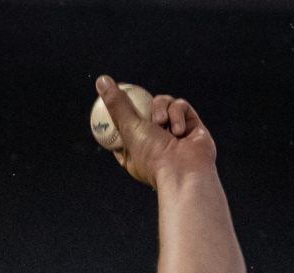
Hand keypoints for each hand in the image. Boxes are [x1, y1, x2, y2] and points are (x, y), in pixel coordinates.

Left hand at [95, 75, 215, 188]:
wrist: (184, 170)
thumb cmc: (153, 155)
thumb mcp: (128, 127)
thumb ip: (116, 104)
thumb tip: (101, 80)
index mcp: (137, 150)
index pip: (126, 126)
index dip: (121, 111)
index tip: (114, 97)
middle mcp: (157, 142)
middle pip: (146, 111)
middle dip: (143, 105)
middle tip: (135, 97)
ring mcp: (175, 133)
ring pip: (164, 103)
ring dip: (162, 109)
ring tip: (161, 124)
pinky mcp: (192, 125)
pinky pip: (181, 106)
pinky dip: (178, 114)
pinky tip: (179, 131)